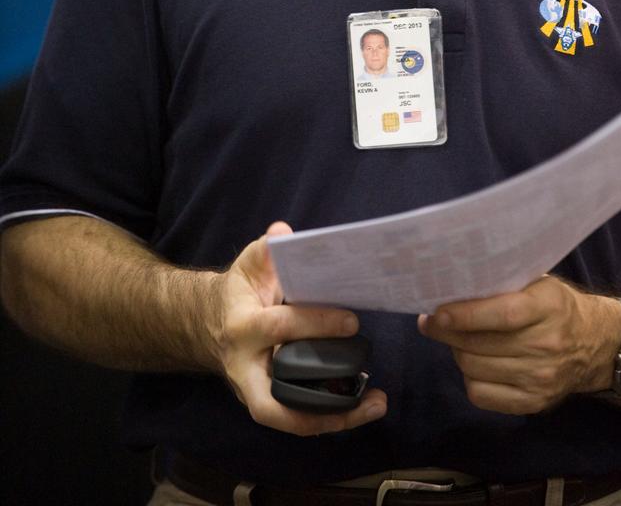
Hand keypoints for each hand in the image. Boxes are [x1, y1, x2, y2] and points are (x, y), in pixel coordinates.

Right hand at [209, 221, 386, 434]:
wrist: (213, 323)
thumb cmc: (241, 291)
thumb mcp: (249, 265)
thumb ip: (267, 249)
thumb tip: (283, 233)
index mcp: (242, 328)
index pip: (280, 328)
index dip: (316, 324)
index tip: (353, 321)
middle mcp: (245, 369)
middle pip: (276, 398)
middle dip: (320, 398)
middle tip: (365, 382)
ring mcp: (254, 392)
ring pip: (289, 419)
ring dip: (334, 419)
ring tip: (376, 405)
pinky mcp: (268, 403)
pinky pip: (298, 419)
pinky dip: (330, 418)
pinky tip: (364, 408)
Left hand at [418, 275, 620, 414]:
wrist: (596, 344)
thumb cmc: (557, 306)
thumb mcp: (539, 283)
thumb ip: (503, 284)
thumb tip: (453, 286)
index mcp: (548, 307)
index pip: (502, 315)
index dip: (464, 315)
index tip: (435, 313)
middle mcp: (547, 345)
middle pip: (480, 345)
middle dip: (447, 334)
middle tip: (433, 322)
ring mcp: (541, 379)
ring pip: (475, 369)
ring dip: (457, 353)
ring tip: (456, 339)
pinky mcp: (534, 404)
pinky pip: (481, 396)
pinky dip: (470, 378)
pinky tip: (475, 363)